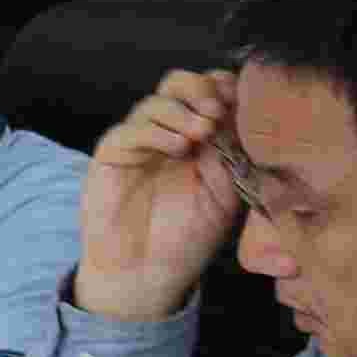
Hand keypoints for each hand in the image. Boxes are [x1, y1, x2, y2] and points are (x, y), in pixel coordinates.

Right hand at [74, 67, 244, 314]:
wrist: (147, 273)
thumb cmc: (188, 238)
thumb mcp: (227, 195)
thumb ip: (234, 155)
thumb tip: (242, 116)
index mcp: (200, 139)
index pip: (210, 93)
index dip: (225, 88)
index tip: (241, 100)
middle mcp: (169, 132)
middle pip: (180, 83)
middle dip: (201, 89)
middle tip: (217, 111)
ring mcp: (140, 141)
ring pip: (157, 101)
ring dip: (183, 110)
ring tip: (202, 131)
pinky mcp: (114, 153)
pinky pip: (132, 129)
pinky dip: (157, 131)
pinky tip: (178, 148)